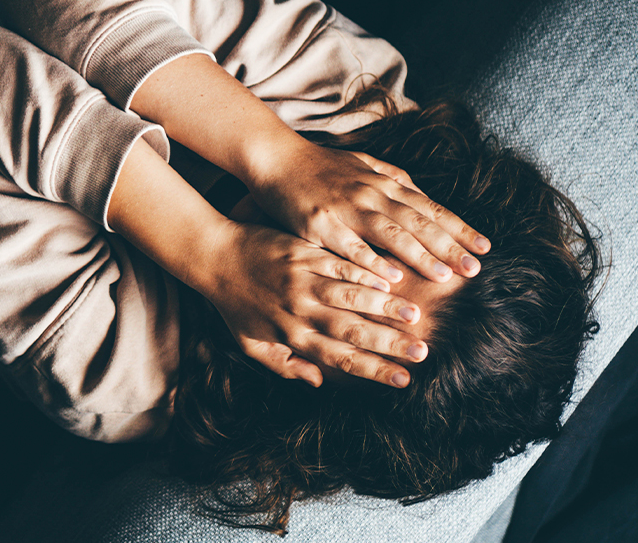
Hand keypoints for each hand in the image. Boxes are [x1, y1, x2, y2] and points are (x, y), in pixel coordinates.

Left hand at [200, 221, 429, 387]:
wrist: (214, 257)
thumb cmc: (234, 304)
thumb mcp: (251, 344)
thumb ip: (286, 365)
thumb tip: (319, 382)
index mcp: (291, 337)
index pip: (339, 359)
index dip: (373, 370)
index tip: (404, 380)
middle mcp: (300, 312)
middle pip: (351, 331)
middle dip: (389, 343)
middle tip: (423, 351)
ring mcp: (302, 282)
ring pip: (350, 297)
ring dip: (384, 308)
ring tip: (414, 315)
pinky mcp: (302, 254)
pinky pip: (338, 266)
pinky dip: (363, 273)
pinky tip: (388, 279)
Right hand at [247, 140, 489, 284]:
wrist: (277, 158)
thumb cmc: (322, 166)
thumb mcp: (364, 165)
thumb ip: (394, 181)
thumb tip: (424, 195)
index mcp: (384, 183)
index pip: (430, 208)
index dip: (459, 228)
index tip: (485, 248)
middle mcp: (371, 194)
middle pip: (418, 223)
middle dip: (449, 247)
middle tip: (475, 270)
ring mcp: (346, 208)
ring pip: (391, 234)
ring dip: (420, 256)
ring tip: (444, 277)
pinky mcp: (321, 223)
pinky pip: (350, 246)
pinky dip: (372, 261)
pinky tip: (390, 277)